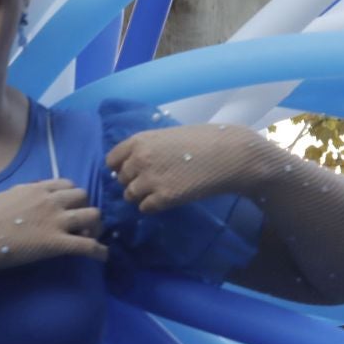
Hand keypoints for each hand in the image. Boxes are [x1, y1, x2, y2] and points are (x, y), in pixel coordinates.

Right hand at [0, 179, 105, 274]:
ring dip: (94, 226)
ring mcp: (56, 222)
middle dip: (84, 209)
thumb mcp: (5, 196)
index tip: (69, 207)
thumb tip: (32, 193)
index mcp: (37, 189)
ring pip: (93, 216)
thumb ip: (23, 193)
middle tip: (79, 224)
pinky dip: (99, 251)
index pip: (68, 185)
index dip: (72, 196)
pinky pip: (88, 246)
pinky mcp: (56, 244)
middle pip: (84, 197)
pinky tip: (102, 257)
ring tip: (90, 237)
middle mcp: (51, 201)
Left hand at [105, 123, 273, 213]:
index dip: (121, 166)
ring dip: (142, 195)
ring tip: (162, 189)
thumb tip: (129, 163)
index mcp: (139, 141)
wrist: (232, 154)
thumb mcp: (169, 136)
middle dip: (134, 181)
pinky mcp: (163, 198)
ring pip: (130, 195)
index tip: (133, 170)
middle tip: (154, 179)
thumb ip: (148, 148)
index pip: (112, 160)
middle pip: (121, 179)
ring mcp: (149, 180)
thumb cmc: (205, 140)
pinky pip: (145, 208)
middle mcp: (139, 160)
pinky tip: (169, 197)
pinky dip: (154, 206)